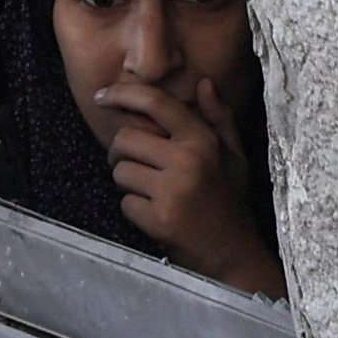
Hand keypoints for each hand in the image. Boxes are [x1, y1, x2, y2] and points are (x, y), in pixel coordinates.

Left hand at [98, 78, 285, 298]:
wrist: (234, 254)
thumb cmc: (230, 201)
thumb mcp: (233, 156)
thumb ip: (218, 118)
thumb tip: (204, 83)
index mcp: (203, 141)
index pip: (156, 103)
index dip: (123, 94)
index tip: (102, 95)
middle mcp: (187, 161)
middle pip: (125, 140)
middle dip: (122, 152)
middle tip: (136, 164)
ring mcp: (172, 192)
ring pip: (121, 172)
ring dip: (128, 182)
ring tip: (152, 191)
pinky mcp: (160, 219)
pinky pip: (125, 203)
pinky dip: (134, 209)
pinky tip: (156, 214)